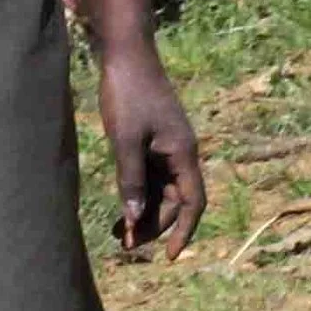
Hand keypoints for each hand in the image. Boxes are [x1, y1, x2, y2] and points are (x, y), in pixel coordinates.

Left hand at [98, 38, 205, 259]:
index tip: (169, 257)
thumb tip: (134, 218)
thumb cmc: (127, 93)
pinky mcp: (150, 138)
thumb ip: (130, 180)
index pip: (193, 203)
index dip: (184, 232)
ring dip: (143, 212)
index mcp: (183, 153)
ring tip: (118, 234)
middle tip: (124, 246)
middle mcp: (180, 153)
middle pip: (174, 201)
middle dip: (153, 226)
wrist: (125, 53)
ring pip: (160, 190)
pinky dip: (137, 193)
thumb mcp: (125, 139)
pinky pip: (149, 175)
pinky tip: (120, 206)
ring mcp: (165, 146)